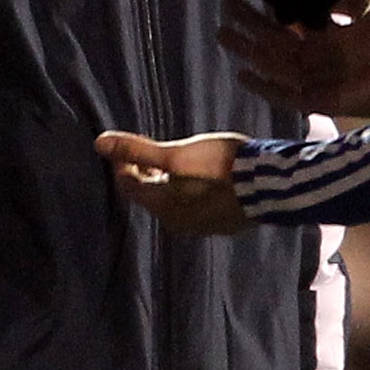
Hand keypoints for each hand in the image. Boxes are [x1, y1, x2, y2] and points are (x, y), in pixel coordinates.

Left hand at [96, 127, 249, 234]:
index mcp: (163, 207)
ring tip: (176, 162)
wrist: (271, 185)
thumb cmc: (222, 166)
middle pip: (151, 196)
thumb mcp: (176, 154)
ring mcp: (202, 226)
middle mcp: (178, 223)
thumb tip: (99, 143)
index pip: (128, 186)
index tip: (127, 146)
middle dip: (146, 174)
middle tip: (149, 152)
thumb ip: (138, 150)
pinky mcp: (223, 223)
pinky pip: (197, 206)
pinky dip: (191, 190)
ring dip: (169, 183)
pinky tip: (204, 176)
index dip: (123, 163)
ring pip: (174, 202)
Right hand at [220, 0, 369, 119]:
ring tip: (223, 31)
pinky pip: (286, 96)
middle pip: (277, 40)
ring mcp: (321, 79)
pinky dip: (265, 87)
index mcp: (334, 36)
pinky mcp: (323, 101)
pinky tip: (242, 74)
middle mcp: (323, 58)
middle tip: (226, 3)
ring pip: (275, 63)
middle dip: (251, 22)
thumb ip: (346, 0)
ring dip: (249, 49)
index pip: (293, 16)